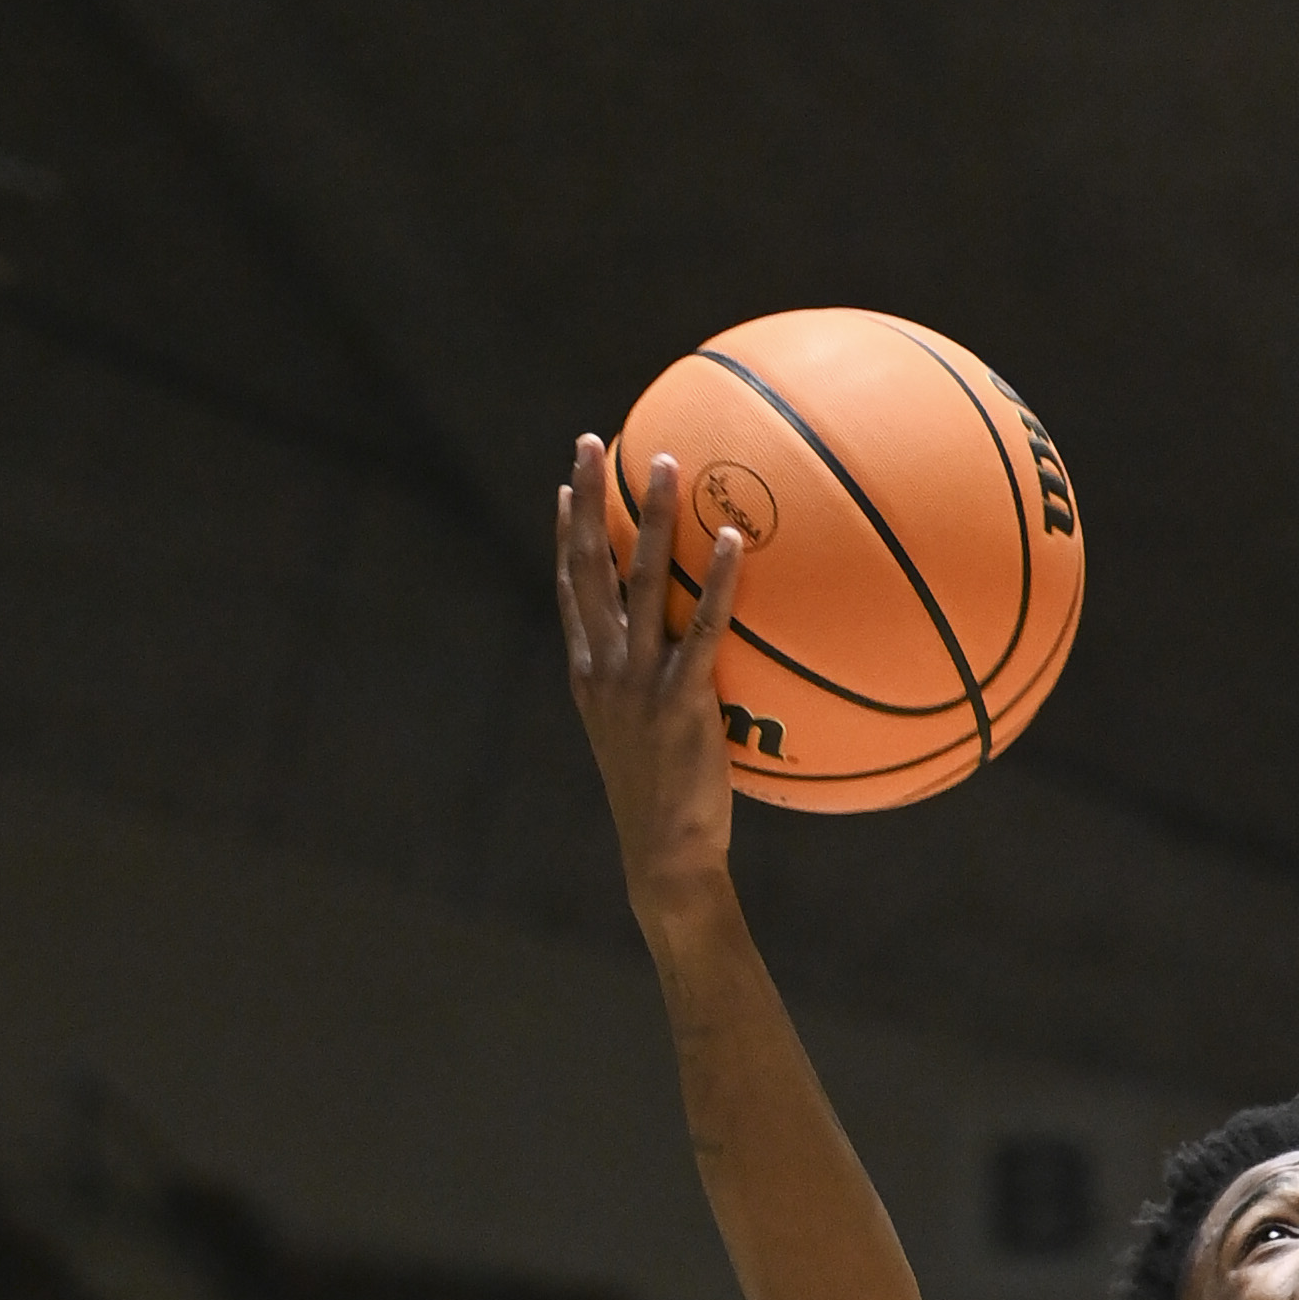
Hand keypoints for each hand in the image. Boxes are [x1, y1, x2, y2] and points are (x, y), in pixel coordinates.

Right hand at [558, 435, 745, 909]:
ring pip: (638, 579)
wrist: (665, 856)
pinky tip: (734, 540)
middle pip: (587, 565)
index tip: (564, 486)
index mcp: (588, 676)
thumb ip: (658, 696)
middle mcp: (603, 668)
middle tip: (591, 443)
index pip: (570, 590)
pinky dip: (716, 580)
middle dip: (587, 499)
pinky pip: (701, 626)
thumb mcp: (647, 743)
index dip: (564, 535)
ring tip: (664, 461)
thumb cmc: (667, 808)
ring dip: (651, 516)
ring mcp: (638, 681)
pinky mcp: (681, 700)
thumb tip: (692, 670)